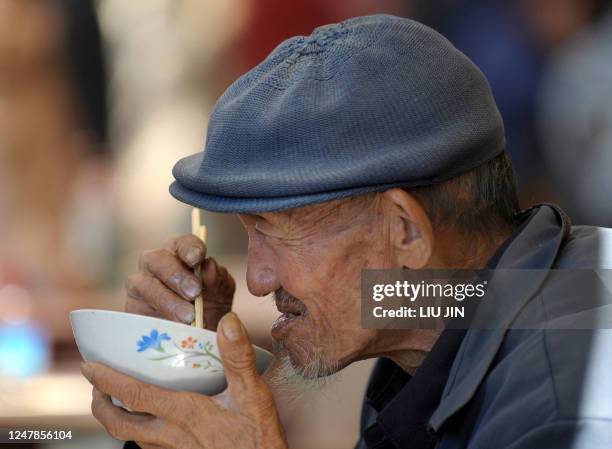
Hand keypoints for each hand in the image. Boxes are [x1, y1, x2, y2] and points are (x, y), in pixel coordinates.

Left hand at [83, 313, 287, 448]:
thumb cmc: (257, 438)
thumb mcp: (253, 394)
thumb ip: (237, 357)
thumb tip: (226, 321)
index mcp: (183, 413)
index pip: (134, 395)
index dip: (107, 379)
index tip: (88, 365)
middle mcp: (170, 436)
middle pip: (118, 423)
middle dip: (100, 404)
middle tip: (95, 385)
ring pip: (131, 437)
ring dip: (116, 418)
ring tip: (116, 400)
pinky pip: (148, 447)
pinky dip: (138, 432)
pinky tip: (151, 422)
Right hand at [126, 234, 235, 330]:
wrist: (200, 340)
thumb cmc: (211, 308)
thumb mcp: (221, 294)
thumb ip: (218, 279)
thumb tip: (209, 266)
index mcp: (180, 255)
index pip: (181, 243)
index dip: (189, 247)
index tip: (198, 258)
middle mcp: (156, 265)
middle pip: (156, 259)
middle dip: (176, 274)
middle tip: (194, 292)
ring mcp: (140, 286)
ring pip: (143, 284)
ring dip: (167, 300)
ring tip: (189, 316)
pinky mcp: (132, 309)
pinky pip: (135, 309)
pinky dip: (155, 317)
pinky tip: (172, 326)